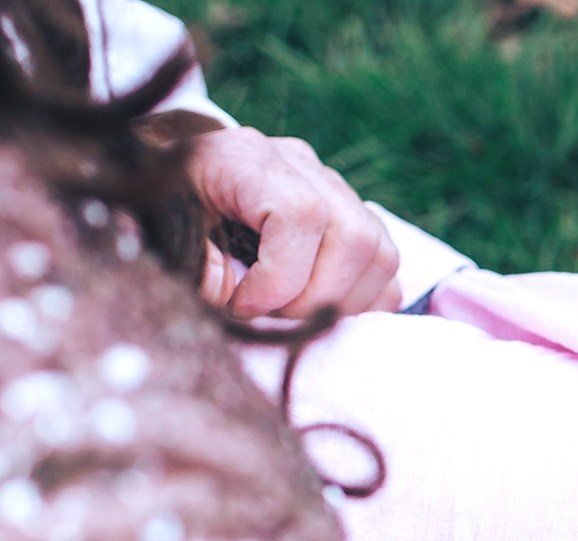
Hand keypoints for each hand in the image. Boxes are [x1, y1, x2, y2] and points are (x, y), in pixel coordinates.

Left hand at [184, 125, 400, 319]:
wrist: (172, 171)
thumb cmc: (163, 205)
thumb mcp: (162, 234)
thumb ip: (199, 272)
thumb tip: (244, 308)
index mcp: (246, 159)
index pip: (300, 215)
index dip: (282, 277)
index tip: (244, 307)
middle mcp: (300, 165)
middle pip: (355, 237)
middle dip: (317, 297)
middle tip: (273, 315)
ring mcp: (334, 187)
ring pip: (381, 253)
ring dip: (344, 302)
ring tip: (295, 311)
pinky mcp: (353, 213)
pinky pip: (386, 264)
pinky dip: (363, 299)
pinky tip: (322, 307)